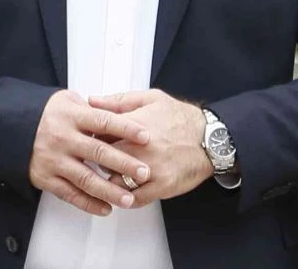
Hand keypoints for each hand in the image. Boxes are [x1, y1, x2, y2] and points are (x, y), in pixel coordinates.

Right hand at [28, 90, 151, 215]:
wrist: (12, 127)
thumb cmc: (47, 113)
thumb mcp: (68, 100)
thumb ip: (93, 109)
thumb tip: (120, 115)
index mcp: (72, 116)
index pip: (104, 121)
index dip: (126, 128)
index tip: (146, 136)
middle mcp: (64, 138)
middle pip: (99, 151)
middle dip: (124, 163)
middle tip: (145, 172)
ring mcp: (55, 160)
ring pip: (86, 178)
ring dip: (109, 190)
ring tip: (129, 198)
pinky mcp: (46, 178)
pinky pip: (70, 194)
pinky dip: (89, 204)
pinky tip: (105, 208)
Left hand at [88, 89, 212, 207]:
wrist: (210, 138)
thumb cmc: (180, 117)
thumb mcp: (150, 99)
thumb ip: (118, 100)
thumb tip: (92, 100)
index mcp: (134, 125)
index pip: (99, 133)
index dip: (90, 136)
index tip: (87, 137)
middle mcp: (140, 149)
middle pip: (103, 158)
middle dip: (96, 158)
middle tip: (93, 157)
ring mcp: (150, 170)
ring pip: (114, 181)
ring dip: (108, 179)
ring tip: (108, 173)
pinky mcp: (160, 187)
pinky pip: (133, 199)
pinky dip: (124, 197)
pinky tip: (122, 190)